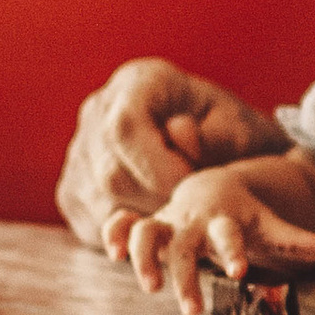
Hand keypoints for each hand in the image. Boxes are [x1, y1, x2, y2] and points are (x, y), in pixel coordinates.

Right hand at [54, 58, 280, 248]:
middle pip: (111, 171)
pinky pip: (94, 220)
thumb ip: (217, 136)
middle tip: (191, 212)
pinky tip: (158, 223)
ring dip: (145, 221)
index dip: (156, 167)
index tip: (191, 189)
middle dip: (157, 201)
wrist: (211, 145)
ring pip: (101, 201)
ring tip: (180, 217)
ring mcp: (79, 150)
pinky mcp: (73, 187)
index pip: (126, 126)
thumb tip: (179, 134)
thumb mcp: (240, 130)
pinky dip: (130, 233)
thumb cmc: (229, 136)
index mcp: (140, 82)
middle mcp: (99, 110)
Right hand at [109, 162, 314, 314]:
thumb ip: (299, 239)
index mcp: (225, 220)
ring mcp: (168, 223)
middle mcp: (193, 221)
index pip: (229, 236)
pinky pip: (124, 225)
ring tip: (148, 289)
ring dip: (145, 259)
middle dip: (185, 277)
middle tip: (192, 311)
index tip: (240, 271)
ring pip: (148, 235)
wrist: (213, 186)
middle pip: (185, 247)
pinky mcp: (148, 227)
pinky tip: (109, 252)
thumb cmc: (245, 215)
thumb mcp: (271, 226)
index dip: (233, 251)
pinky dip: (114, 233)